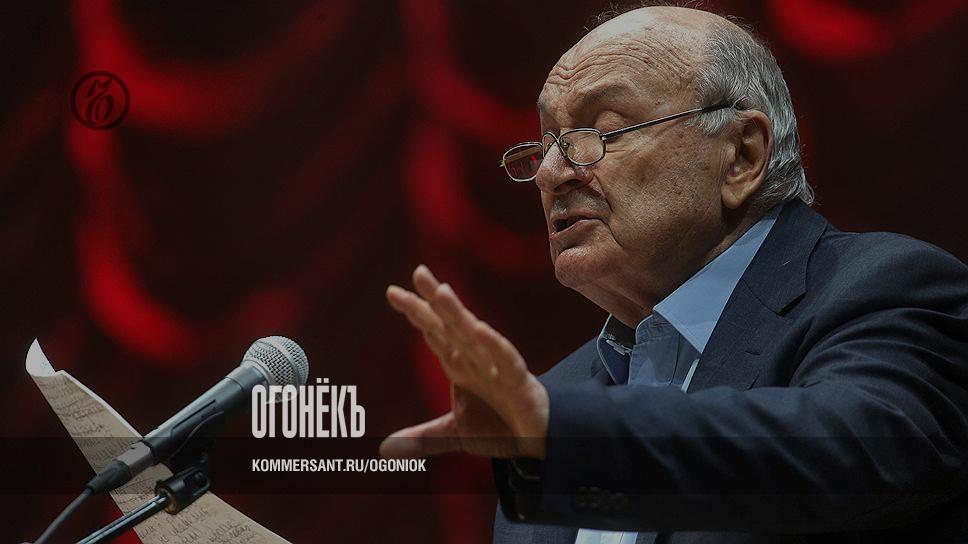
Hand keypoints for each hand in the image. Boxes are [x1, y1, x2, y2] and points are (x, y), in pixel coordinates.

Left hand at [380, 265, 548, 459]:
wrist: (541, 441)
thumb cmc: (500, 427)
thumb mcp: (455, 434)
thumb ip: (423, 439)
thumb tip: (383, 450)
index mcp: (460, 366)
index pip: (435, 333)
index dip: (416, 312)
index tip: (393, 292)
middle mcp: (476, 361)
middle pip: (451, 325)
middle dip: (433, 300)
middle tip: (418, 272)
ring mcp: (497, 369)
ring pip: (475, 336)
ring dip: (458, 313)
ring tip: (441, 291)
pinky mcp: (519, 383)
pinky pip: (506, 361)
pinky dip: (493, 345)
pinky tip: (480, 329)